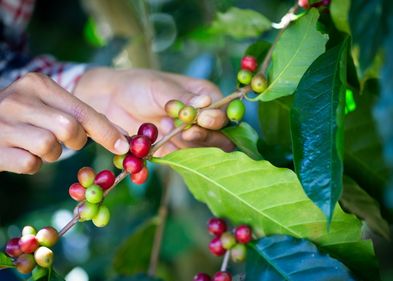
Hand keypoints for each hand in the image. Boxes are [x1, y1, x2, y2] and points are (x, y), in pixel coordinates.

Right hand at [0, 73, 129, 173]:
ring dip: (51, 154)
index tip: (124, 146)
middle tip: (67, 141)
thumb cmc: (23, 117)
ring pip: (49, 146)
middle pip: (69, 128)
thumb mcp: (49, 107)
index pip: (82, 110)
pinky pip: (29, 164)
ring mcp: (2, 123)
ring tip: (39, 145)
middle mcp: (18, 99)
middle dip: (76, 141)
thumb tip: (122, 137)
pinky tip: (22, 153)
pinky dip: (32, 164)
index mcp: (37, 84)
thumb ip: (83, 118)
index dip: (106, 131)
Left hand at [74, 68, 233, 155]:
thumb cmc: (138, 86)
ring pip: (202, 153)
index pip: (222, 113)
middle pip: (218, 137)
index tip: (201, 120)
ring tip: (167, 136)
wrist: (111, 101)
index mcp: (205, 97)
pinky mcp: (173, 151)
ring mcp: (188, 138)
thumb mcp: (160, 88)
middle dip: (205, 138)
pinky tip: (158, 152)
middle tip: (187, 134)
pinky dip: (172, 161)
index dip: (216, 119)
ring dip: (189, 150)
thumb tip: (207, 102)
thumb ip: (182, 98)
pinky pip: (180, 161)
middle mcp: (201, 120)